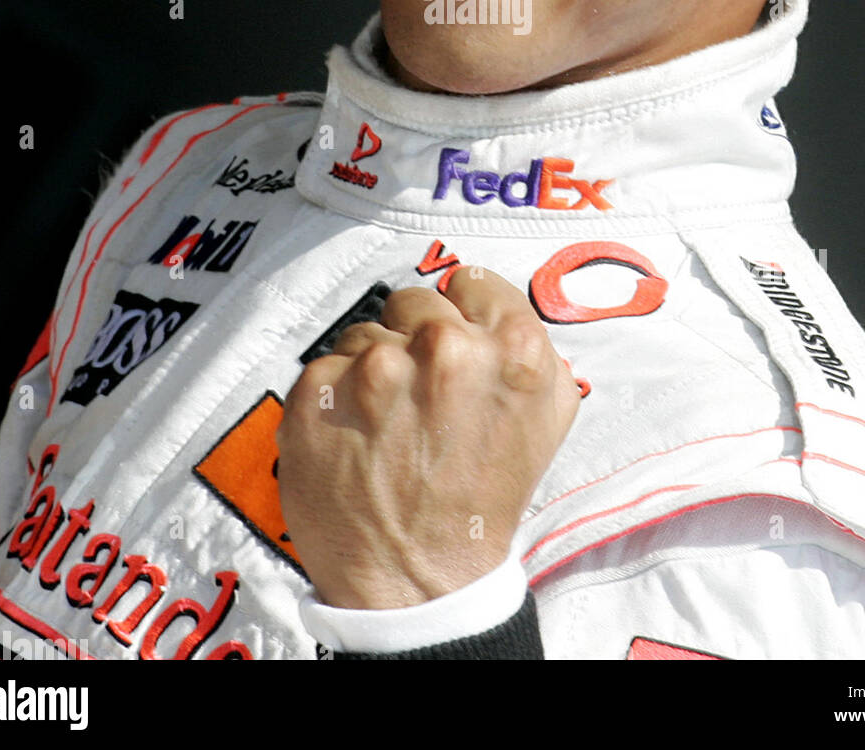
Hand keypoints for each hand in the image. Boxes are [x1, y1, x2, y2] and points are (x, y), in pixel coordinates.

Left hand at [276, 266, 580, 608]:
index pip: (472, 282)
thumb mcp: (547, 422)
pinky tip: (355, 441)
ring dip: (372, 371)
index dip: (464, 315)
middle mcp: (446, 350)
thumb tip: (493, 305)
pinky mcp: (318, 393)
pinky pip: (324, 367)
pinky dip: (334, 401)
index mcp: (513, 351)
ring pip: (366, 333)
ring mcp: (375, 371)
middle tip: (422, 400)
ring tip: (389, 428)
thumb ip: (533, 351)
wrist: (418, 582)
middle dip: (416, 341)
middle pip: (415, 300)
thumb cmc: (482, 502)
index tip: (457, 348)